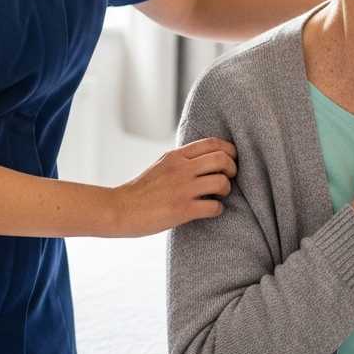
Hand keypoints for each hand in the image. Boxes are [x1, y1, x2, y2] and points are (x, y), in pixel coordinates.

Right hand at [111, 137, 238, 236]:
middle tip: (228, 178)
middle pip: (222, 159)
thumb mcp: (162, 164)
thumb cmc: (143, 190)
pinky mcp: (182, 210)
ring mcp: (182, 189)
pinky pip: (214, 207)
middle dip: (232, 169)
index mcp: (175, 155)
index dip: (229, 150)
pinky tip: (210, 210)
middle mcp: (180, 169)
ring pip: (222, 182)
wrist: (120, 209)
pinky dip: (218, 209)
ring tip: (218, 195)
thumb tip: (208, 156)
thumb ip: (183, 159)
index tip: (231, 160)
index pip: (213, 143)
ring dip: (226, 190)